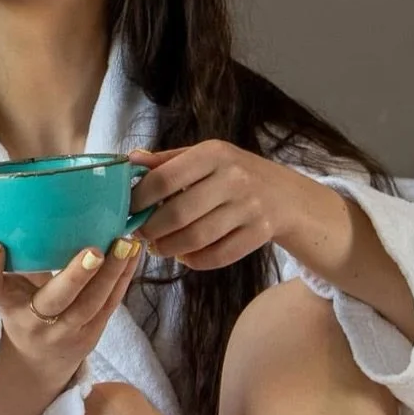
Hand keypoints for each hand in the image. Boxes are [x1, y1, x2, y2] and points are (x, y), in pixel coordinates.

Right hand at [0, 232, 144, 380]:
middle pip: (53, 302)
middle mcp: (32, 321)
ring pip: (90, 304)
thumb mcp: (11, 287)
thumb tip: (35, 201)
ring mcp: (63, 332)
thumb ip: (20, 256)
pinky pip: (109, 305)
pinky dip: (123, 277)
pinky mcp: (90, 335)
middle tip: (93, 252)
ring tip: (124, 243)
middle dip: (74, 277)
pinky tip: (134, 252)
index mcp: (7, 303)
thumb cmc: (25, 307)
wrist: (38, 360)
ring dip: (111, 273)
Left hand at [127, 141, 309, 270]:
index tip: (127, 209)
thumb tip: (129, 160)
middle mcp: (234, 178)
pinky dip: (194, 261)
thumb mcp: (205, 157)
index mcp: (214, 153)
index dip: (138, 199)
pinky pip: (216, 256)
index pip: (164, 179)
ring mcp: (249, 207)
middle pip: (177, 214)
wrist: (286, 195)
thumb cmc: (234, 173)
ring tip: (159, 247)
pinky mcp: (259, 234)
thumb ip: (167, 161)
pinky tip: (185, 254)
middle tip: (141, 234)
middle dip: (151, 229)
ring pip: (195, 239)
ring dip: (168, 248)